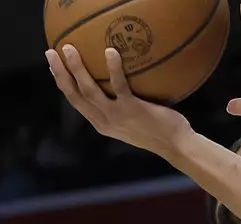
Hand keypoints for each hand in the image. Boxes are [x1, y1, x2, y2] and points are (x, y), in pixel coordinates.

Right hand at [46, 45, 192, 157]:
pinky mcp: (132, 109)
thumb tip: (118, 87)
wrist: (176, 145)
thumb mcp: (131, 124)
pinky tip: (110, 51)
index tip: (54, 68)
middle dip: (60, 73)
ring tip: (69, 48)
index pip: (76, 102)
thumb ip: (120, 110)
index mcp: (102, 124)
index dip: (63, 84)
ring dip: (76, 68)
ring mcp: (117, 116)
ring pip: (89, 90)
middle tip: (52, 53)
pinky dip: (113, 68)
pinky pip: (119, 85)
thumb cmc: (158, 131)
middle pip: (74, 95)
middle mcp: (105, 121)